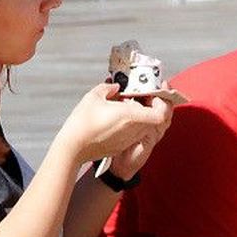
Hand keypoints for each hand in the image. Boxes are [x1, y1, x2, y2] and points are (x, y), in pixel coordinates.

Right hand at [54, 84, 172, 165]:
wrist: (73, 149)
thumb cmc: (82, 123)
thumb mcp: (94, 97)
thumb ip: (108, 88)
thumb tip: (114, 87)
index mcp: (131, 116)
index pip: (161, 113)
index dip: (163, 103)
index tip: (155, 93)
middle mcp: (134, 130)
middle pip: (153, 118)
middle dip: (150, 105)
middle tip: (142, 94)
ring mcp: (128, 139)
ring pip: (143, 125)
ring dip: (140, 115)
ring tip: (127, 104)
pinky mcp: (121, 145)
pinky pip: (133, 132)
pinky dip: (131, 124)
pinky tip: (118, 117)